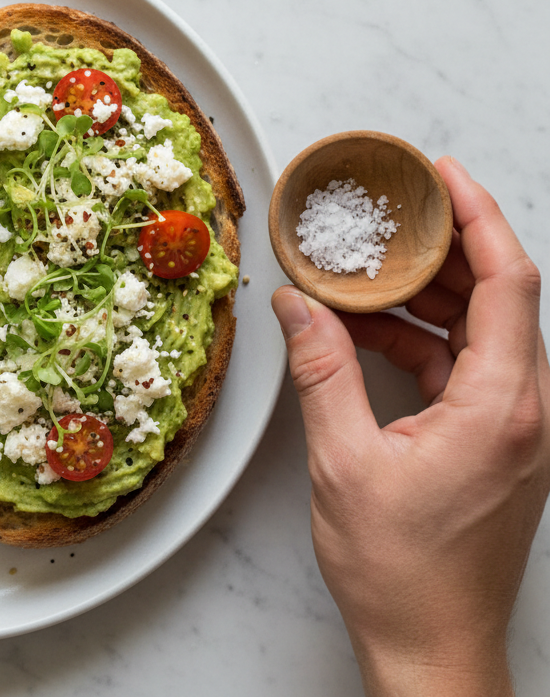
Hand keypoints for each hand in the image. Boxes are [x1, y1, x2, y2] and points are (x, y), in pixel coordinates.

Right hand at [272, 157, 549, 696]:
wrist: (433, 644)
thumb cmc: (400, 572)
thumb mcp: (344, 463)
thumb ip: (322, 373)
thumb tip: (296, 307)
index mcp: (501, 406)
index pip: (508, 282)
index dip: (478, 217)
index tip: (443, 177)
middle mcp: (526, 410)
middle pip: (501, 297)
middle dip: (444, 249)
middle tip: (391, 216)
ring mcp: (516, 429)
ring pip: (484, 333)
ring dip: (428, 298)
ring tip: (366, 273)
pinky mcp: (499, 445)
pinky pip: (469, 370)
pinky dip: (424, 343)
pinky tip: (370, 336)